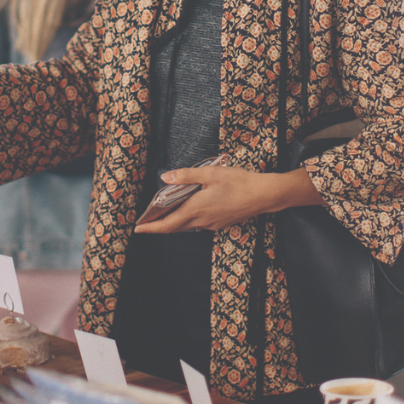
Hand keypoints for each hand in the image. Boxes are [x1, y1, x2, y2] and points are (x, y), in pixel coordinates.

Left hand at [134, 164, 321, 233]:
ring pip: (187, 226)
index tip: (138, 229)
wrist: (265, 195)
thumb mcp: (210, 174)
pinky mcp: (221, 223)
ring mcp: (212, 224)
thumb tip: (165, 178)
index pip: (168, 224)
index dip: (151, 228)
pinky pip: (198, 224)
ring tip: (162, 213)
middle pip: (175, 227)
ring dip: (173, 222)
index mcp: (197, 209)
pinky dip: (187, 219)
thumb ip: (186, 176)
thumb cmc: (239, 182)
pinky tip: (188, 208)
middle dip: (158, 226)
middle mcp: (202, 221)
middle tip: (145, 222)